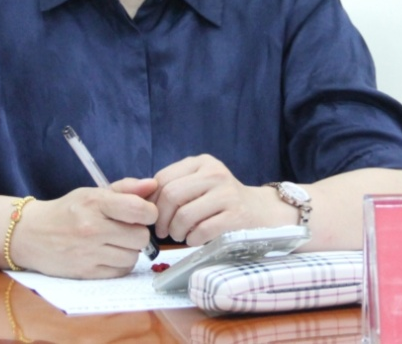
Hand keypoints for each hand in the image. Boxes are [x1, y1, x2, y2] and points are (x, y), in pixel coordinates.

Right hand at [12, 177, 157, 278]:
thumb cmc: (67, 211)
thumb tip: (153, 186)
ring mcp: (88, 253)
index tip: (143, 213)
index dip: (149, 212)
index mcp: (95, 203)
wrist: (31, 234)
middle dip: (139, 233)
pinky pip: (120, 272)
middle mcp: (92, 228)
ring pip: (133, 257)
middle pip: (141, 237)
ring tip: (116, 242)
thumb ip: (125, 189)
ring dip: (130, 250)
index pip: (139, 210)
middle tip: (126, 229)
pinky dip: (120, 264)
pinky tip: (108, 254)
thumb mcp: (92, 193)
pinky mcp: (85, 272)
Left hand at [152, 155, 283, 245]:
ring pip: (184, 215)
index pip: (163, 178)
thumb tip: (140, 200)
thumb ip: (174, 186)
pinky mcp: (236, 216)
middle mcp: (215, 173)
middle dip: (160, 219)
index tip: (151, 216)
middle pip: (171, 195)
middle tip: (161, 231)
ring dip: (176, 231)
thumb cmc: (221, 200)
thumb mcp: (200, 183)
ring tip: (179, 235)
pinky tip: (194, 239)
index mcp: (202, 162)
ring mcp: (227, 194)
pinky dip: (192, 239)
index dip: (151, 201)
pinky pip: (202, 230)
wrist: (261, 211)